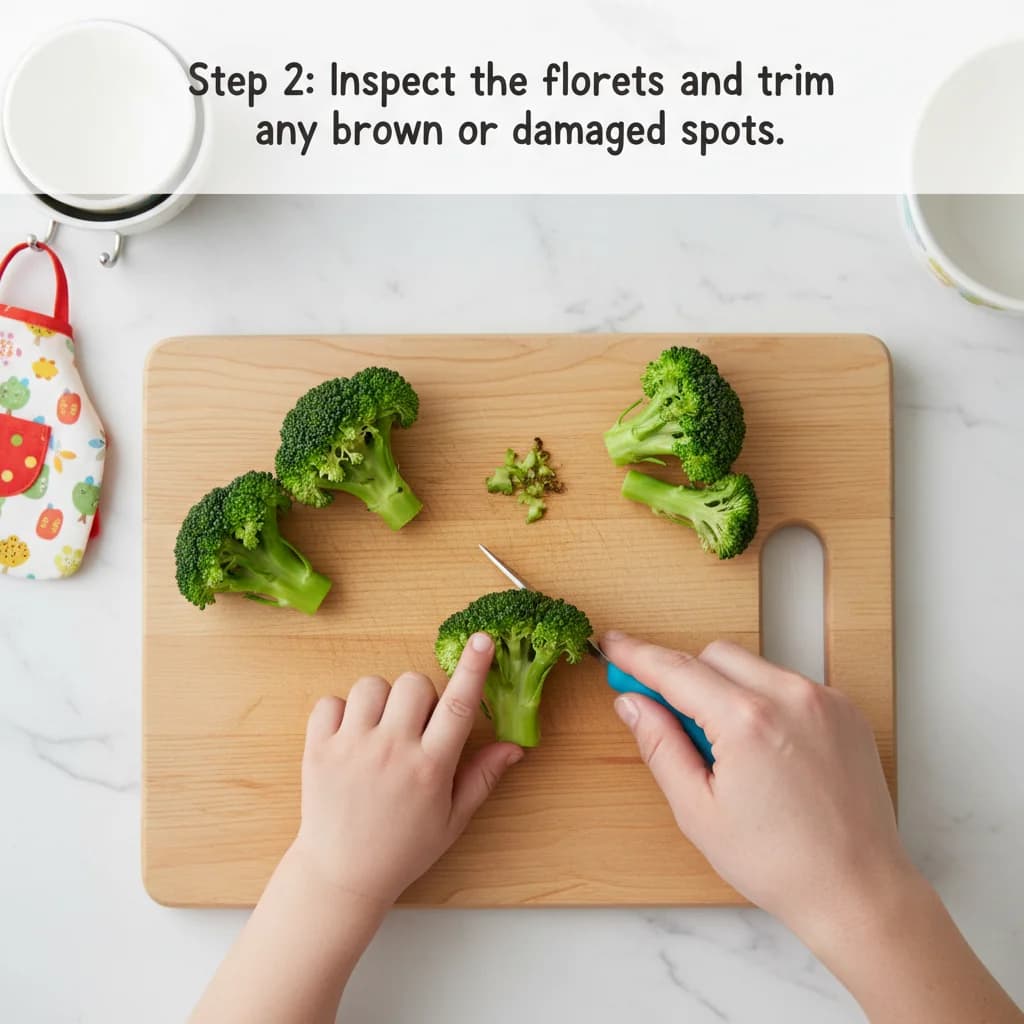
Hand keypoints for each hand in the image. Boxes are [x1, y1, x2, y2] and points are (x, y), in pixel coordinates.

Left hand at [291, 633, 522, 907]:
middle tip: (416, 725)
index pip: (457, 706)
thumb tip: (515, 746)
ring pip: (372, 685)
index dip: (473, 668)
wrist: (341, 875)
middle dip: (421, 694)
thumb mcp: (452, 820)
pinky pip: (331, 701)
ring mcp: (351, 748)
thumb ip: (482, 777)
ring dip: (382, 699)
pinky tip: (350, 737)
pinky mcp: (318, 749)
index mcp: (429, 769)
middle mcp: (391, 752)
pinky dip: (341, 711)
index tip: (482, 639)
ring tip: (381, 730)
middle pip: (414, 683)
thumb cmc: (403, 849)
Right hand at [602, 632, 914, 947]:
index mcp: (747, 721)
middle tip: (664, 710)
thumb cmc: (778, 863)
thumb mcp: (698, 811)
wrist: (858, 891)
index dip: (636, 655)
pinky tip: (763, 749)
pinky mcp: (845, 711)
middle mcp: (790, 697)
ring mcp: (824, 700)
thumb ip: (660, 746)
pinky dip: (764, 700)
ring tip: (726, 748)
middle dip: (684, 675)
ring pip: (753, 666)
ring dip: (726, 688)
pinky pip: (788, 684)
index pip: (676, 670)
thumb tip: (632, 703)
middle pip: (714, 655)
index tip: (612, 644)